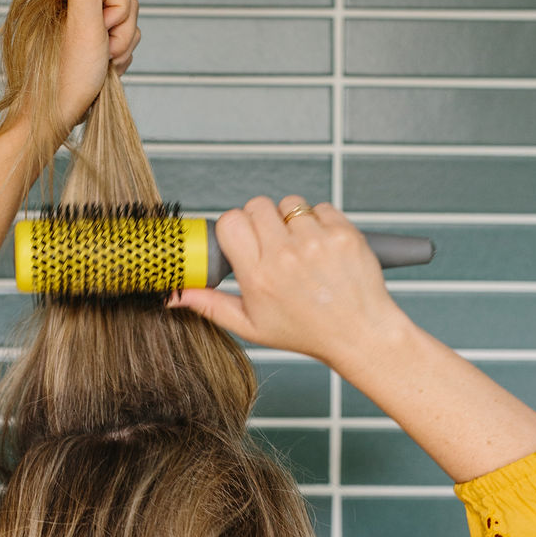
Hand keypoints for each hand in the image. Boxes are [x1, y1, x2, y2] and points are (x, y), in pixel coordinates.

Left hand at [58, 0, 140, 126]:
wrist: (56, 113)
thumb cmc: (68, 74)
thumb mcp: (83, 26)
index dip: (116, 10)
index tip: (99, 31)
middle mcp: (80, 4)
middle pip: (126, 3)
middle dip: (120, 33)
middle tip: (100, 52)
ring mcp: (88, 25)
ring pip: (127, 26)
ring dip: (120, 49)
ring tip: (100, 64)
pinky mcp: (93, 44)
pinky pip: (122, 44)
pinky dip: (117, 60)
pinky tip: (102, 71)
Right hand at [170, 195, 404, 369]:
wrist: (360, 333)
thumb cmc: (307, 332)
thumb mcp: (251, 327)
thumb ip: (210, 305)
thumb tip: (175, 295)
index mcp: (259, 276)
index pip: (230, 222)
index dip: (235, 228)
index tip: (245, 242)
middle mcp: (286, 255)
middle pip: (256, 205)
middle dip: (261, 221)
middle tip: (273, 246)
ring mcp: (317, 241)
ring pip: (289, 203)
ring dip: (291, 220)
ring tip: (301, 250)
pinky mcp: (343, 233)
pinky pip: (320, 207)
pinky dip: (320, 222)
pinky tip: (323, 248)